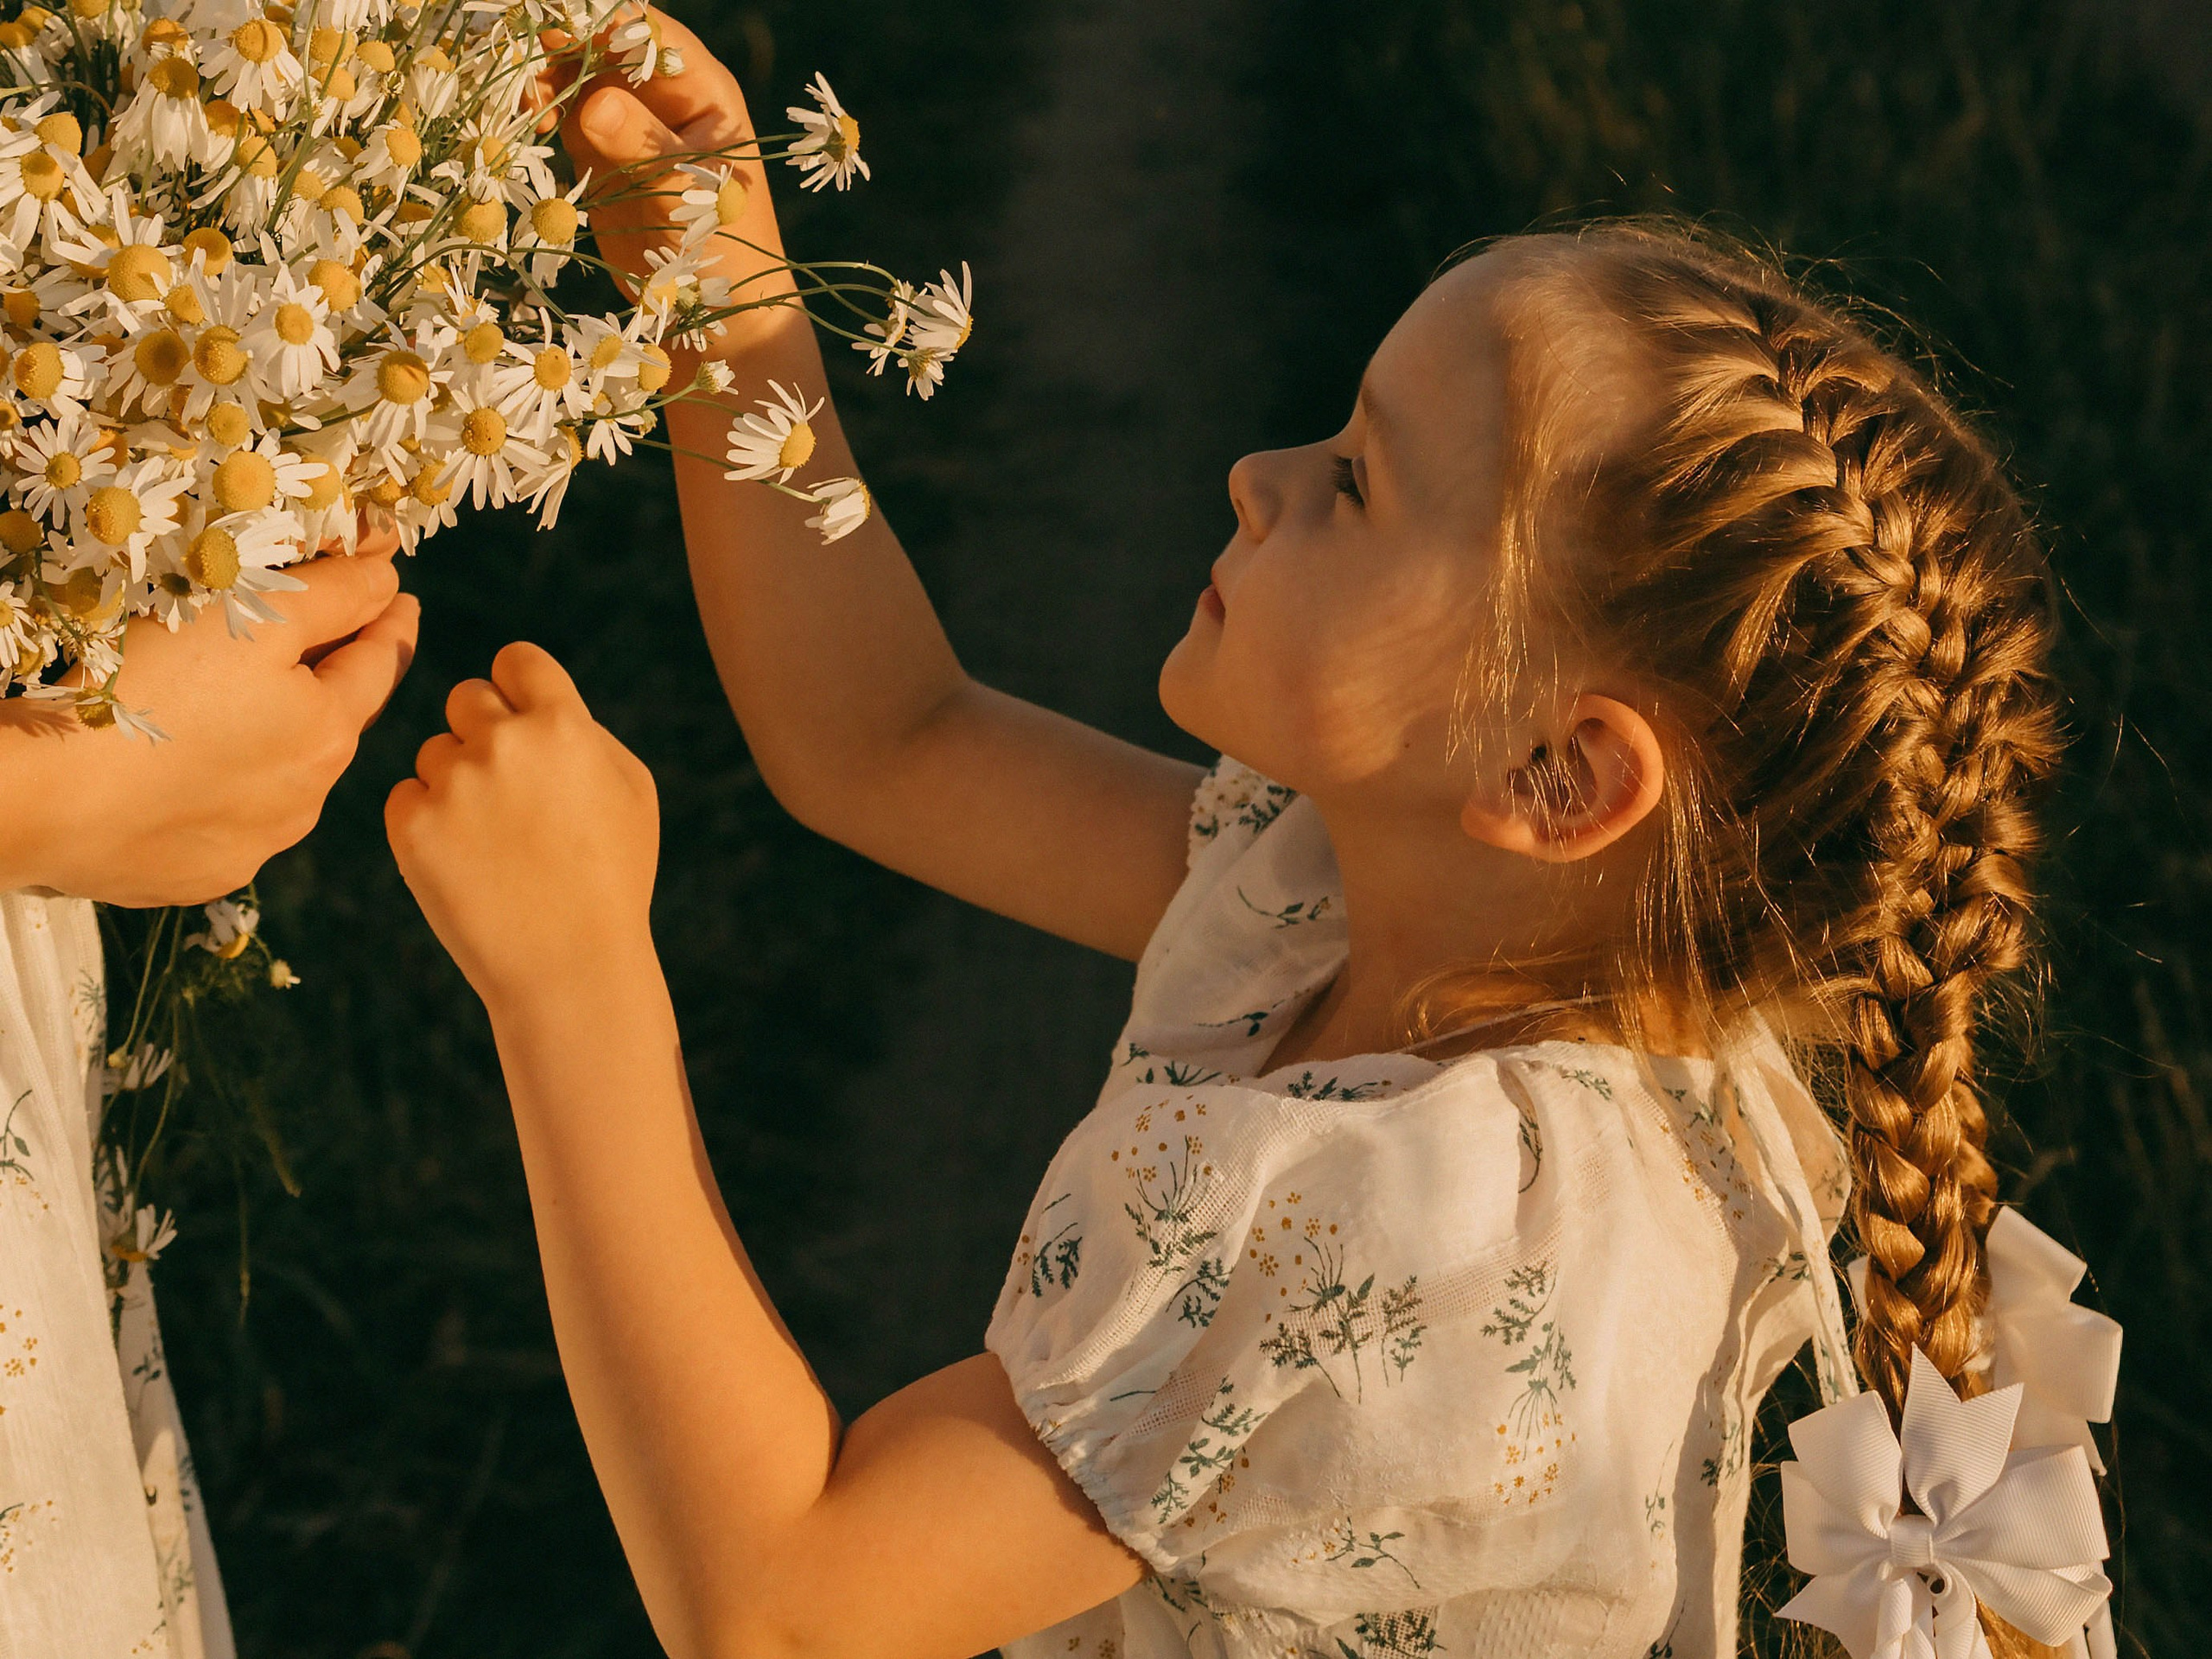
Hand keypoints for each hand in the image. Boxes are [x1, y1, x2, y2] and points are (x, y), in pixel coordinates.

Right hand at [0, 534, 419, 905]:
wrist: (50, 801)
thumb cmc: (155, 690)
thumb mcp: (252, 616)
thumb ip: (334, 594)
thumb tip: (389, 576)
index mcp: (329, 732)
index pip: (380, 663)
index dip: (390, 622)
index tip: (400, 600)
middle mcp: (308, 799)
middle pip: (337, 723)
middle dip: (338, 683)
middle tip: (334, 645)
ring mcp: (256, 845)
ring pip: (286, 777)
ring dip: (279, 741)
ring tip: (245, 709)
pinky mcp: (203, 874)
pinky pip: (229, 822)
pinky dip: (224, 791)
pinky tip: (193, 771)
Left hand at [385, 643, 658, 1011]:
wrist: (571, 966)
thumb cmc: (612, 876)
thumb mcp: (630, 790)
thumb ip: (582, 730)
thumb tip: (532, 700)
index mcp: (563, 725)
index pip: (517, 660)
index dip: (518, 689)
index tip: (522, 720)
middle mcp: (504, 743)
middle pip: (467, 697)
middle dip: (483, 733)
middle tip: (508, 791)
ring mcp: (453, 784)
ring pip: (435, 752)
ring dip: (456, 783)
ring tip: (496, 842)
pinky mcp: (412, 826)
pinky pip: (406, 796)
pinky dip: (428, 823)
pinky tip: (467, 861)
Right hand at [552, 12, 803, 359]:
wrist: (717, 315)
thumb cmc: (723, 251)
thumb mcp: (688, 196)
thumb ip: (643, 148)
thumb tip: (594, 103)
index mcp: (703, 92)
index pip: (649, 35)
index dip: (603, 23)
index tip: (558, 29)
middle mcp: (665, 98)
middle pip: (605, 47)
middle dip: (563, 45)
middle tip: (523, 59)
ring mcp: (631, 124)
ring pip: (578, 78)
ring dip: (545, 78)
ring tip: (522, 100)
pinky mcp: (603, 154)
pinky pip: (565, 116)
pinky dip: (541, 112)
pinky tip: (527, 122)